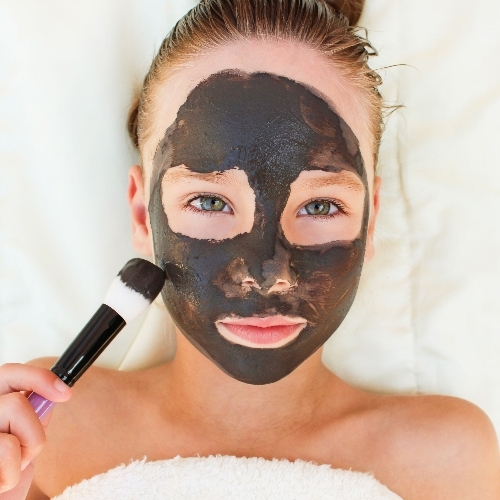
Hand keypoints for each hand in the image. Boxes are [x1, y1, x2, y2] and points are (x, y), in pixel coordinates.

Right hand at [0, 364, 71, 497]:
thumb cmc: (5, 469)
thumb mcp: (22, 434)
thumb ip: (32, 411)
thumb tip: (53, 392)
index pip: (9, 373)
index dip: (38, 377)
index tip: (65, 392)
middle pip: (18, 403)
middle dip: (33, 431)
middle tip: (23, 450)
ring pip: (15, 432)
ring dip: (23, 456)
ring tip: (8, 466)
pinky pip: (7, 453)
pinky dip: (12, 473)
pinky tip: (1, 480)